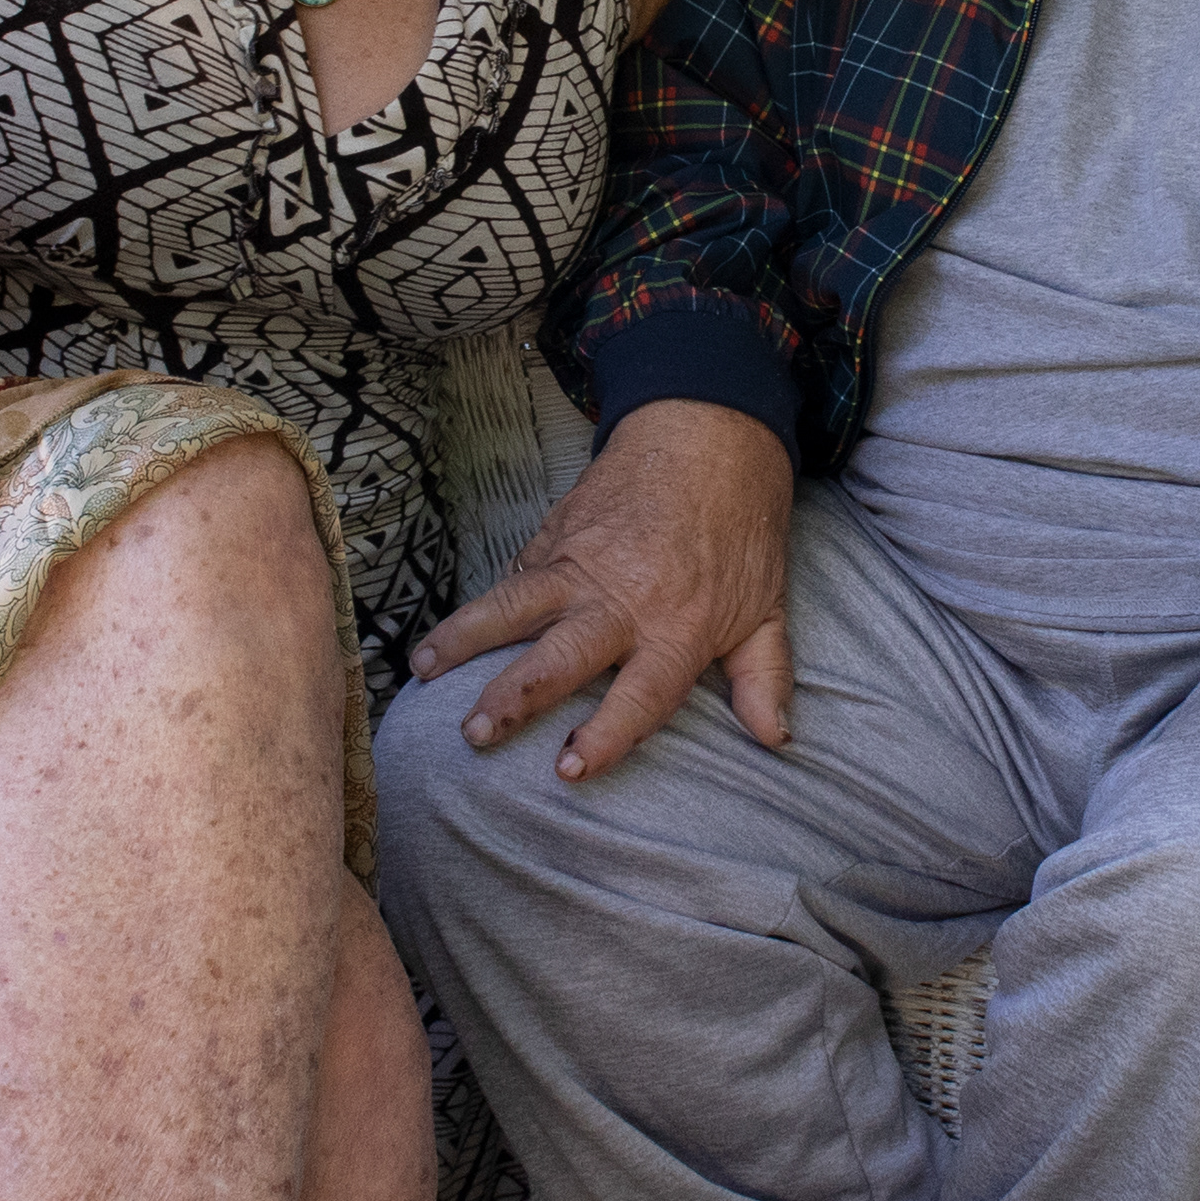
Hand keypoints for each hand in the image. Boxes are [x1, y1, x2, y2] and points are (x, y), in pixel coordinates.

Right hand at [406, 397, 794, 779]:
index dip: (608, 733)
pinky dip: (479, 605)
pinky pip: (514, 574)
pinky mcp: (557, 537)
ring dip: (467, 639)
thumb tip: (774, 738)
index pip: (641, 694)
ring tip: (424, 671)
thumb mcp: (767, 607)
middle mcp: (623, 602)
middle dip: (514, 696)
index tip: (569, 766)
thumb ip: (763, 676)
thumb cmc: (742, 530)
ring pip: (515, 606)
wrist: (709, 434)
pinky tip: (444, 636)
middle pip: (561, 655)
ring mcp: (582, 566)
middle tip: (475, 732)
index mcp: (678, 628)